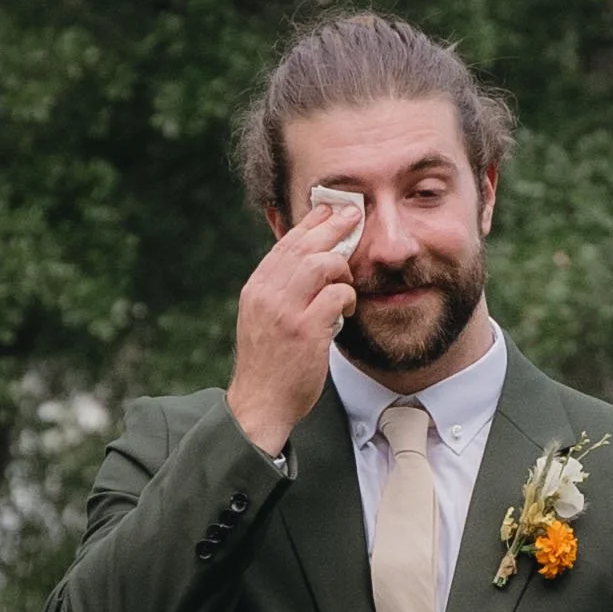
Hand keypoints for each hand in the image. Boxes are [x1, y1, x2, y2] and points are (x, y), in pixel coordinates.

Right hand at [229, 200, 357, 454]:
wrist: (260, 403)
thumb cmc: (269, 363)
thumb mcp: (265, 318)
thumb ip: (281, 291)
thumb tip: (305, 264)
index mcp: (257, 288)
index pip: (285, 243)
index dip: (311, 222)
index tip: (331, 208)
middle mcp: (266, 293)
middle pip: (305, 245)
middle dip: (334, 227)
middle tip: (355, 216)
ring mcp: (285, 311)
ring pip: (322, 264)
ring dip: (343, 270)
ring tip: (348, 284)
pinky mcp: (306, 330)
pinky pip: (337, 295)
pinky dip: (348, 296)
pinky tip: (349, 307)